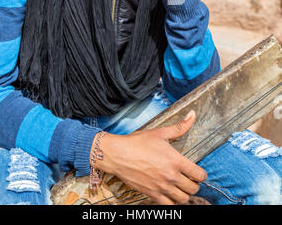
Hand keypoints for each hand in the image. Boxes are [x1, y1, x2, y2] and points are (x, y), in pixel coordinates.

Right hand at [91, 110, 206, 204]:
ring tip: (180, 187)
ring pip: (183, 199)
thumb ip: (179, 127)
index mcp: (175, 160)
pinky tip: (169, 194)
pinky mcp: (151, 194)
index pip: (199, 175)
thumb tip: (192, 115)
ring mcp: (161, 187)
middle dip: (194, 184)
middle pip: (193, 189)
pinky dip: (172, 202)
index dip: (202, 174)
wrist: (118, 154)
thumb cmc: (137, 142)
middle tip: (189, 179)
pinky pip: (168, 206)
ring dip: (184, 194)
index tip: (197, 172)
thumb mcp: (160, 132)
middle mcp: (170, 176)